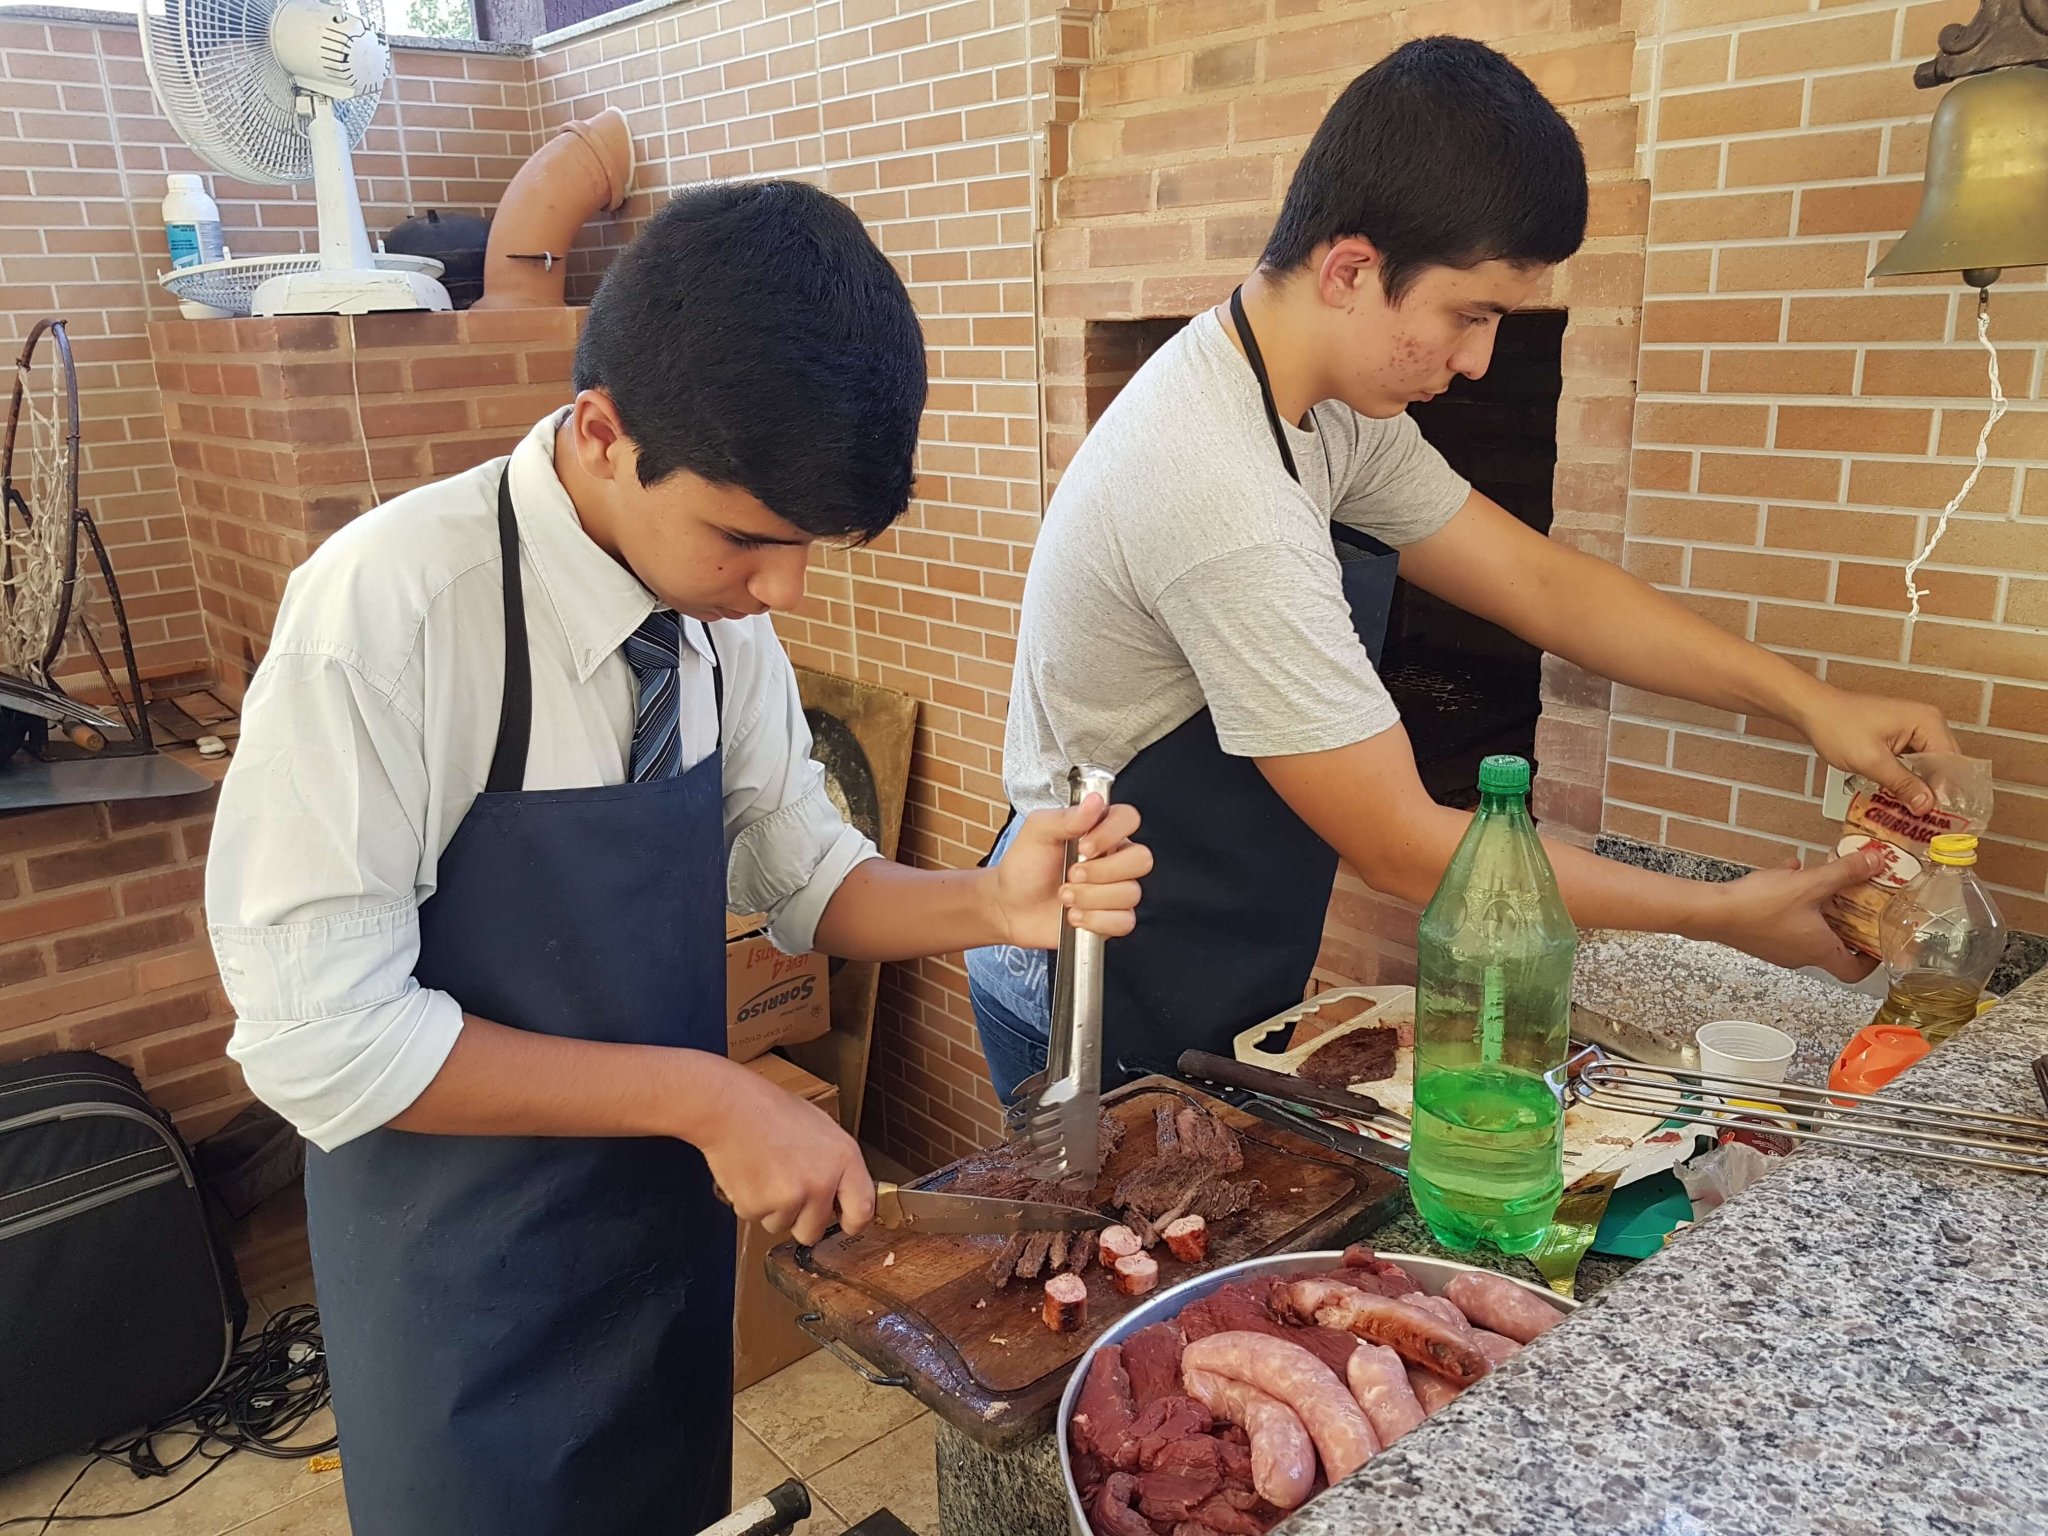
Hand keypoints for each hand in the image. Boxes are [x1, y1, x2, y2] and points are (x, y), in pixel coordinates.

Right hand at [695, 1059, 874, 1244]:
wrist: (731, 1106)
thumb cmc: (772, 1111)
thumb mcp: (822, 1128)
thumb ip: (836, 1164)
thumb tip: (842, 1192)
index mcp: (843, 1159)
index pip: (862, 1209)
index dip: (853, 1222)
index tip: (845, 1223)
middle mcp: (821, 1182)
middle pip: (813, 1230)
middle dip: (800, 1218)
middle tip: (787, 1188)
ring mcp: (790, 1197)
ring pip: (782, 1226)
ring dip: (773, 1209)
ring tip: (766, 1172)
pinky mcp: (759, 1206)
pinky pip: (756, 1218)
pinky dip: (751, 1202)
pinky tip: (750, 1174)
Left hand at [991, 795, 1152, 949]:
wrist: (1010, 906)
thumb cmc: (1024, 866)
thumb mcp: (1037, 832)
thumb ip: (1066, 817)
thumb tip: (1095, 801)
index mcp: (1100, 831)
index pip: (1130, 819)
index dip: (1112, 833)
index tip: (1083, 846)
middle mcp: (1113, 858)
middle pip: (1141, 859)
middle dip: (1102, 871)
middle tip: (1072, 874)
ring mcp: (1115, 890)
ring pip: (1131, 893)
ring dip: (1091, 898)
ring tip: (1065, 897)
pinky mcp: (1112, 919)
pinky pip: (1124, 921)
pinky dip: (1097, 920)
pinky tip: (1075, 916)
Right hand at [1690, 848, 1886, 982]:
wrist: (1712, 912)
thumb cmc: (1759, 906)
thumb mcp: (1810, 883)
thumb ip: (1845, 872)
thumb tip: (1876, 861)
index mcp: (1818, 950)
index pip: (1854, 971)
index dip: (1871, 960)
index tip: (1877, 942)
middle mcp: (1799, 956)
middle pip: (1832, 948)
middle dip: (1844, 924)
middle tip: (1854, 903)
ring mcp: (1777, 950)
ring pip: (1808, 932)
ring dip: (1817, 910)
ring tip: (1818, 883)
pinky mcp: (1760, 939)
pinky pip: (1786, 923)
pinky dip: (1793, 903)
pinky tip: (1787, 875)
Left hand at [1792, 684, 1958, 814]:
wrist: (1813, 710)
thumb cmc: (1837, 727)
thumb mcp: (1871, 761)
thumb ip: (1902, 783)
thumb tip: (1927, 806)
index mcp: (1928, 722)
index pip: (1950, 764)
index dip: (1945, 792)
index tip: (1938, 818)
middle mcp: (1928, 722)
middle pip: (1944, 766)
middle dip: (1936, 792)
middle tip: (1929, 821)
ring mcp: (1915, 728)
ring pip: (1929, 766)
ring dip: (1922, 788)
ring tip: (1917, 814)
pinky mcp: (1902, 736)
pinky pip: (1915, 761)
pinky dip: (1910, 779)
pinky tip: (1904, 798)